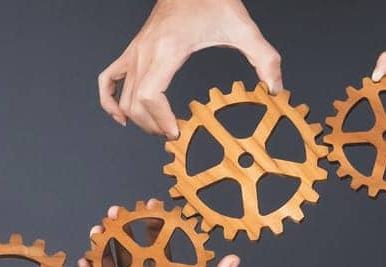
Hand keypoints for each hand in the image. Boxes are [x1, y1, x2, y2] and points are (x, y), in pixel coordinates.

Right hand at [99, 0, 280, 138]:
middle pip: (136, 102)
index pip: (152, 94)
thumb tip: (277, 89)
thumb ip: (265, 59)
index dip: (161, 119)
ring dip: (137, 119)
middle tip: (174, 135)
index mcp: (168, 48)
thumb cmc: (212, 0)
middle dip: (152, 125)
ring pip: (123, 97)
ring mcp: (135, 52)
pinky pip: (109, 79)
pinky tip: (121, 116)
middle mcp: (146, 52)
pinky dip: (110, 101)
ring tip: (158, 129)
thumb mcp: (243, 28)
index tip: (176, 131)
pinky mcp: (132, 51)